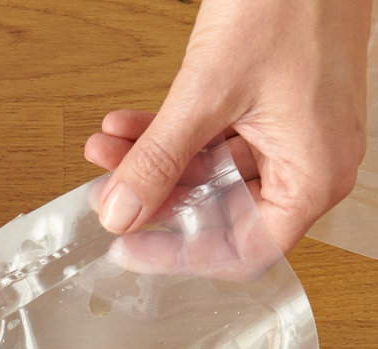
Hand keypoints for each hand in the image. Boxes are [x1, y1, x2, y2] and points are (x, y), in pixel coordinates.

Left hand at [84, 0, 370, 275]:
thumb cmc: (293, 0)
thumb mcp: (209, 92)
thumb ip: (160, 159)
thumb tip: (121, 213)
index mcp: (311, 177)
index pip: (241, 251)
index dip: (179, 255)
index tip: (128, 247)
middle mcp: (302, 165)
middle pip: (215, 212)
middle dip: (153, 197)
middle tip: (106, 191)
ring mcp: (282, 137)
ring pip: (203, 174)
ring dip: (149, 161)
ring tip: (104, 147)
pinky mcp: (263, 112)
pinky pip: (208, 139)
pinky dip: (166, 133)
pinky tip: (124, 123)